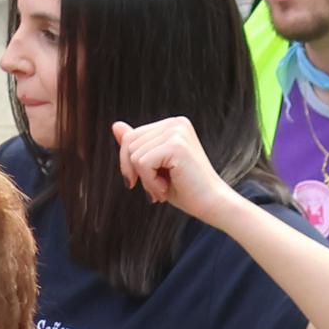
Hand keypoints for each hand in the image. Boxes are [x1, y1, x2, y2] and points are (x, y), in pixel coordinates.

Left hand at [109, 113, 232, 221]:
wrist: (213, 205)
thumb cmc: (186, 190)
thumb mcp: (154, 166)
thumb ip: (137, 145)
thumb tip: (115, 125)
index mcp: (173, 125)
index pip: (131, 137)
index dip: (131, 164)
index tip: (148, 182)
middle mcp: (176, 123)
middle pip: (129, 142)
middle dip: (136, 171)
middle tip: (158, 187)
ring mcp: (177, 132)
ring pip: (134, 155)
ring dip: (145, 179)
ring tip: (165, 187)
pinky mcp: (176, 145)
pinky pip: (142, 163)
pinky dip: (150, 182)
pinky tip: (166, 188)